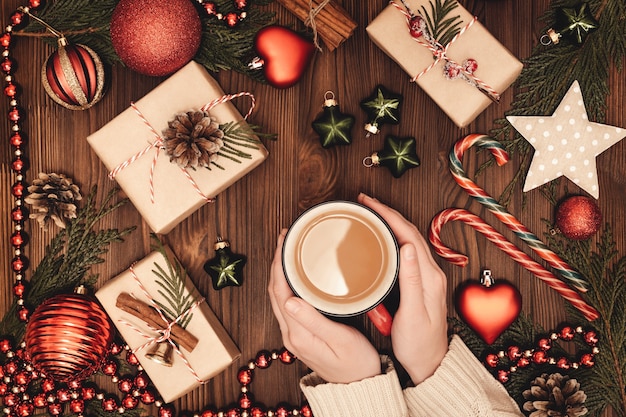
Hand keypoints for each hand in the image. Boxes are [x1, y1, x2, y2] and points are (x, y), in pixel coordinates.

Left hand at [268, 229, 381, 383]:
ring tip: (289, 249)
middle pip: (275, 290)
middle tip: (287, 238)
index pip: (279, 290)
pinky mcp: (301, 333)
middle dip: (277, 261)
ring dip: (281, 271)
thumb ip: (313, 321)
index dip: (278, 263)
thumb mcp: (339, 340)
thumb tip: (290, 299)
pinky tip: (297, 273)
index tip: (284, 241)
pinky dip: (288, 282)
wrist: (359, 386)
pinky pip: (287, 301)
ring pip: (279, 295)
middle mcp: (290, 332)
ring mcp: (294, 333)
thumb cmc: (356, 363)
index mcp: (297, 332)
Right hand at [358, 193, 447, 383]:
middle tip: (365, 203)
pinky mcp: (422, 283)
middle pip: (410, 232)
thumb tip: (405, 247)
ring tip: (371, 214)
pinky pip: (407, 251)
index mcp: (429, 277)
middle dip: (388, 213)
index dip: (389, 215)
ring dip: (391, 222)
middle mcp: (431, 273)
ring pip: (408, 239)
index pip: (408, 235)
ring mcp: (428, 277)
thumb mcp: (412, 314)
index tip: (370, 204)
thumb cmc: (419, 344)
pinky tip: (382, 238)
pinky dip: (393, 237)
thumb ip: (411, 280)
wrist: (431, 362)